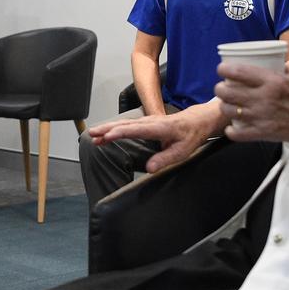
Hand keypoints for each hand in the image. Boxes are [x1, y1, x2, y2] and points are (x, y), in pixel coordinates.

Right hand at [88, 102, 222, 172]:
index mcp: (159, 127)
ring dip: (107, 128)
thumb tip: (150, 168)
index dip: (119, 133)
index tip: (106, 137)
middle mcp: (150, 122)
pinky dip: (113, 128)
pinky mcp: (144, 123)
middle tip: (92, 134)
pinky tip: (104, 133)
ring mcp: (146, 121)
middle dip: (107, 129)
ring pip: (123, 123)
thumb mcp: (183, 151)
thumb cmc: (190, 135)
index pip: (135, 129)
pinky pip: (126, 125)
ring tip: (92, 135)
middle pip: (124, 124)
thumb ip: (165, 159)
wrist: (197, 120)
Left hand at [214, 62, 288, 145]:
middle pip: (227, 92)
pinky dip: (232, 130)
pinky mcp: (264, 134)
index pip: (237, 71)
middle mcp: (263, 98)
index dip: (224, 69)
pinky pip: (238, 134)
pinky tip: (233, 126)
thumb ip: (284, 67)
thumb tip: (273, 62)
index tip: (222, 69)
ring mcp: (262, 118)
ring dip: (225, 106)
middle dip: (220, 88)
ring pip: (228, 111)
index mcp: (273, 81)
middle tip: (223, 87)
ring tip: (229, 104)